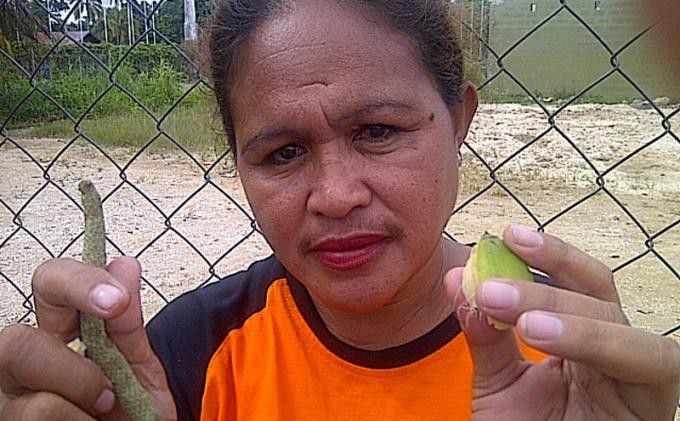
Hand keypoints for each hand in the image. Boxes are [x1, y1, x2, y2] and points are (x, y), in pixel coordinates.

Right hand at [0, 257, 176, 419]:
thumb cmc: (130, 404)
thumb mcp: (137, 361)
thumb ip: (127, 321)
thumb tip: (125, 265)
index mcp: (55, 330)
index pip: (48, 282)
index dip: (79, 284)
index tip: (117, 300)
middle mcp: (20, 362)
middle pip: (15, 343)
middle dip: (75, 370)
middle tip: (109, 390)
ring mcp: (10, 402)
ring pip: (35, 403)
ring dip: (83, 409)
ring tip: (102, 412)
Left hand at [445, 225, 679, 419]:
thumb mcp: (496, 384)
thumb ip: (483, 333)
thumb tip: (455, 277)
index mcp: (584, 341)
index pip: (578, 284)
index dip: (549, 256)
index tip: (505, 235)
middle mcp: (617, 354)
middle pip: (602, 297)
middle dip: (545, 287)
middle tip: (490, 285)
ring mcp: (639, 382)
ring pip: (630, 329)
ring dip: (570, 316)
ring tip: (514, 319)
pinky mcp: (653, 408)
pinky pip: (653, 365)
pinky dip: (599, 343)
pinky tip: (543, 337)